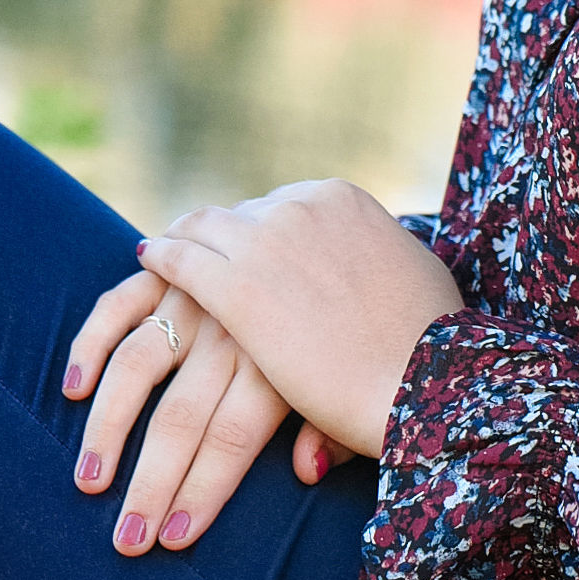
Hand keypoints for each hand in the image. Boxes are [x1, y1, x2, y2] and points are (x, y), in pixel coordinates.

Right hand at [64, 268, 353, 555]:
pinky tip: (75, 390)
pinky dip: (91, 344)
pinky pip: (120, 304)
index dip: (200, 492)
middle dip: (150, 485)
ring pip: (137, 364)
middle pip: (181, 417)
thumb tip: (307, 472)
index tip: (173, 540)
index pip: (231, 439)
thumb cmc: (348, 331)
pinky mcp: (170, 270)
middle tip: (126, 540)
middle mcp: (234, 331)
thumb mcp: (349, 378)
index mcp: (280, 360)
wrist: (341, 235)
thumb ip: (328, 429)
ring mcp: (197, 296)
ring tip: (89, 482)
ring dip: (107, 428)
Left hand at [137, 179, 463, 459]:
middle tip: (193, 246)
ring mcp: (268, 243)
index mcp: (343, 199)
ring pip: (202, 228)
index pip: (281, 205)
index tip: (243, 242)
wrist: (421, 380)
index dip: (258, 227)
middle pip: (240, 213)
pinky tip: (148, 264)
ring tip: (162, 252)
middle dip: (218, 234)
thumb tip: (381, 263)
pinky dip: (161, 259)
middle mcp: (302, 207)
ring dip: (181, 239)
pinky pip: (181, 261)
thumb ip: (382, 257)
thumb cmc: (430, 339)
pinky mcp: (238, 288)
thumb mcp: (414, 272)